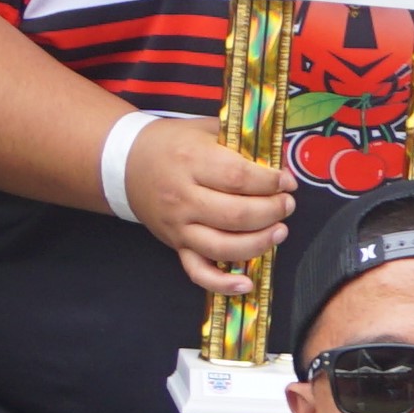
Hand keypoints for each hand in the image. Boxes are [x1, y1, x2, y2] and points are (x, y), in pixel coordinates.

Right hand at [122, 115, 295, 297]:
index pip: (239, 178)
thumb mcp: (205, 129)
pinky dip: (223, 283)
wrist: (126, 162)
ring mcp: (178, 226)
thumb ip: (242, 143)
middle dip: (272, 212)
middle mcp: (182, 197)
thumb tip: (281, 164)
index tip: (287, 182)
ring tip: (279, 231)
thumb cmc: (172, 144)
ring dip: (259, 243)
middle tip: (287, 205)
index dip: (271, 183)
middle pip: (237, 215)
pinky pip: (198, 272)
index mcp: (191, 161)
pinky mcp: (175, 245)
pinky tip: (247, 282)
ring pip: (223, 246)